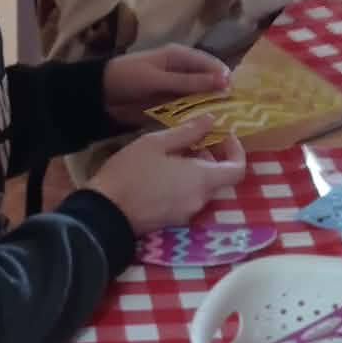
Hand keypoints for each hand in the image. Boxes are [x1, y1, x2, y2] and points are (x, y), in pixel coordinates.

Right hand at [87, 117, 246, 234]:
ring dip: (195, 170)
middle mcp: (200, 199)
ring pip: (202, 188)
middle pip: (219, 178)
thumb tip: (211, 121)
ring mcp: (186, 214)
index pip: (237, 169)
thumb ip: (187, 132)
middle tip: (191, 140)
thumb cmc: (130, 173)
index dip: (236, 151)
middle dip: (210, 156)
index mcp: (201, 179)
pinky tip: (162, 174)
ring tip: (172, 155)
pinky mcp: (172, 222)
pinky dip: (184, 184)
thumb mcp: (155, 143)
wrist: (104, 213)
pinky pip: (187, 198)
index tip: (222, 136)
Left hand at [102, 44, 229, 124]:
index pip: (212, 65)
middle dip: (219, 98)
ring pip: (199, 100)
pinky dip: (193, 120)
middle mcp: (182, 72)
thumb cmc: (128, 77)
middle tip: (232, 115)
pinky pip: (186, 112)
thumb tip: (224, 81)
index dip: (224, 79)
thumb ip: (189, 82)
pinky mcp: (167, 106)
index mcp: (181, 57)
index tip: (237, 96)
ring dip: (207, 111)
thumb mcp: (159, 78)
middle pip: (208, 84)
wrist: (100, 95)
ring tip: (222, 126)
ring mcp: (175, 90)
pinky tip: (203, 131)